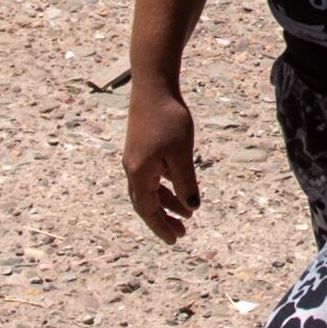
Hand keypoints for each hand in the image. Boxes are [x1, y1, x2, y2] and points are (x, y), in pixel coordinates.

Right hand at [123, 76, 199, 240]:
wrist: (153, 86)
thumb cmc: (168, 119)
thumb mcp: (182, 154)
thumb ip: (186, 182)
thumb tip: (192, 207)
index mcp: (140, 173)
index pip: (148, 209)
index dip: (161, 226)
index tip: (175, 241)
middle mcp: (133, 169)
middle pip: (146, 204)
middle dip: (163, 220)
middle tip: (181, 235)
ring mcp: (136, 159)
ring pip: (150, 190)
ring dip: (167, 204)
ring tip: (187, 215)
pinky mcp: (142, 149)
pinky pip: (152, 177)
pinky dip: (165, 187)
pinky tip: (180, 189)